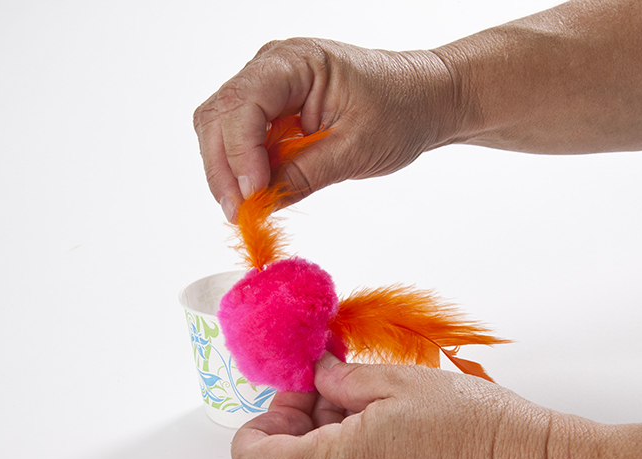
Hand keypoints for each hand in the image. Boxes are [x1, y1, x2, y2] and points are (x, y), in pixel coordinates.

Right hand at [193, 38, 460, 219]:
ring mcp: (269, 88)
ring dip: (227, 172)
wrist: (422, 99)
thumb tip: (261, 203)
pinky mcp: (273, 110)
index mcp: (295, 62)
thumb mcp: (356, 149)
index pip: (244, 104)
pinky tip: (256, 195)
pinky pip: (241, 139)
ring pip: (221, 129)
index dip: (240, 154)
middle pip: (219, 116)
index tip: (252, 196)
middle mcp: (272, 67)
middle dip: (223, 169)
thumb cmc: (400, 110)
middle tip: (240, 213)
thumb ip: (305, 175)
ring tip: (247, 209)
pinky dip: (242, 169)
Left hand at [231, 354, 558, 458]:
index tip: (286, 396)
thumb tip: (320, 375)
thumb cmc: (477, 429)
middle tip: (335, 384)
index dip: (257, 428)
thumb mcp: (400, 382)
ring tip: (375, 403)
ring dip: (333, 438)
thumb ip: (343, 378)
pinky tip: (394, 432)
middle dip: (303, 420)